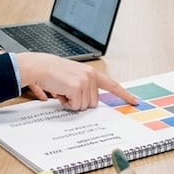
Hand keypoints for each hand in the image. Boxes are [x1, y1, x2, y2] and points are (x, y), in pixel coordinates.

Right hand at [16, 52, 137, 110]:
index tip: (135, 101)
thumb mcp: (72, 78)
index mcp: (91, 73)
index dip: (124, 94)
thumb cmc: (51, 73)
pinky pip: (75, 106)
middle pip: (93, 103)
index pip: (112, 85)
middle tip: (67, 93)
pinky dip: (66, 104)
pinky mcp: (77, 87)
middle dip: (79, 103)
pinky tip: (60, 92)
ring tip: (62, 91)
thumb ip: (84, 87)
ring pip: (84, 107)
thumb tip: (87, 104)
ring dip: (71, 103)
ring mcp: (85, 81)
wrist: (38, 67)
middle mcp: (91, 75)